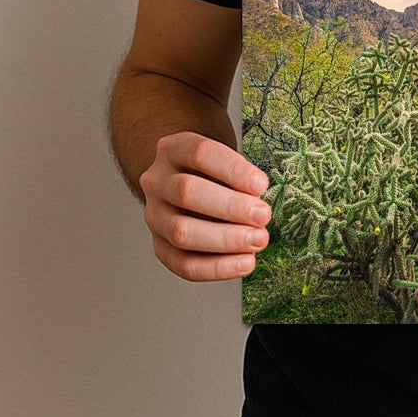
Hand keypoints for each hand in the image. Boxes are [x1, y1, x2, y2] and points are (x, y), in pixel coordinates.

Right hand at [139, 131, 272, 281]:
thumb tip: (258, 199)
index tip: (262, 185)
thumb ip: (239, 175)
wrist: (184, 181)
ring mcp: (154, 214)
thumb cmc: (212, 170)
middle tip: (263, 216)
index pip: (200, 154)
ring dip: (226, 240)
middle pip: (187, 192)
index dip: (233, 170)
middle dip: (230, 207)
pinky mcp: (160, 245)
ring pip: (181, 231)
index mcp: (173, 149)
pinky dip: (217, 268)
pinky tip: (244, 262)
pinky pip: (183, 264)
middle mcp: (157, 181)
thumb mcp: (224, 159)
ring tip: (258, 240)